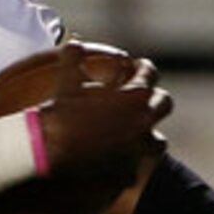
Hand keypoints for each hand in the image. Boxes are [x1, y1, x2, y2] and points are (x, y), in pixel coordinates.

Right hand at [35, 40, 171, 175]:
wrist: (49, 151)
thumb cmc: (58, 114)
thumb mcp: (66, 81)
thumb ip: (73, 58)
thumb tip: (74, 42)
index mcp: (134, 95)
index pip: (150, 74)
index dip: (144, 69)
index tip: (139, 69)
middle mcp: (142, 121)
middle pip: (163, 104)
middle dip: (155, 101)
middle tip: (145, 100)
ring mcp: (138, 148)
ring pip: (158, 142)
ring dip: (148, 137)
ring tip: (136, 137)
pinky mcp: (128, 171)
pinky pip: (136, 169)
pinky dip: (129, 167)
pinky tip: (119, 166)